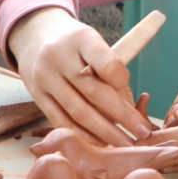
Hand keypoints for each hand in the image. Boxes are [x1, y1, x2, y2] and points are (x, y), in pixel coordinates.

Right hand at [6, 7, 152, 145]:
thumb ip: (111, 66)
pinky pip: (60, 119)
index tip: (138, 96)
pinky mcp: (37, 96)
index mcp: (82, 39)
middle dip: (122, 115)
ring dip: (104, 131)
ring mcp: (45, 78)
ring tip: (125, 142)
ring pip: (77, 110)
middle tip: (143, 132)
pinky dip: (81, 133)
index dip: (122, 81)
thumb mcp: (94, 41)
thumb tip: (129, 103)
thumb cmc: (76, 43)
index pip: (106, 63)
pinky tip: (99, 142)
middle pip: (94, 92)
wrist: (34, 36)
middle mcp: (60, 58)